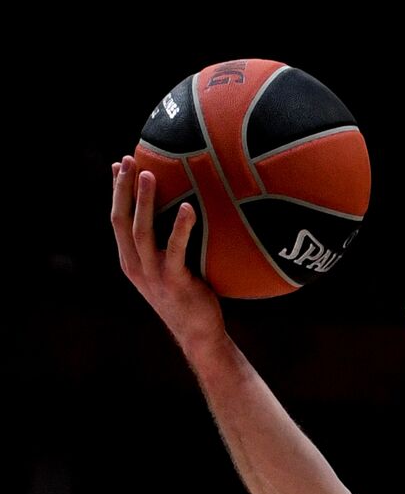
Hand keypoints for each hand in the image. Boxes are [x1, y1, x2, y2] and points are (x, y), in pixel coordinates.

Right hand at [110, 155, 224, 351]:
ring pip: (142, 232)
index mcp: (130, 261)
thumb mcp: (168, 268)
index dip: (116, 192)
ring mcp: (153, 275)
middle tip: (128, 160)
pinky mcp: (175, 282)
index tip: (118, 164)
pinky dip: (180, 227)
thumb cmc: (189, 296)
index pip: (116, 220)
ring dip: (144, 201)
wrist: (198, 333)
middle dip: (122, 189)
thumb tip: (177, 210)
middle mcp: (135, 266)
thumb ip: (164, 245)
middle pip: (121, 221)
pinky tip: (188, 208)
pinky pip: (176, 250)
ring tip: (150, 174)